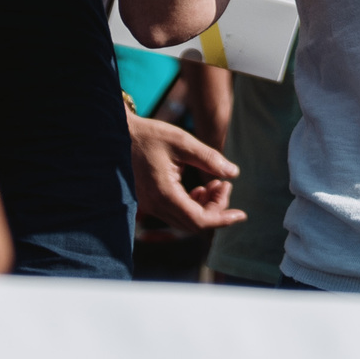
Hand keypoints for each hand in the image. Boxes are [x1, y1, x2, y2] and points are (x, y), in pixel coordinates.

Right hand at [129, 111, 245, 230]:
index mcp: (164, 194)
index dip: (222, 219)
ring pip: (185, 220)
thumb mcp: (182, 141)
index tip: (241, 214)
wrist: (119, 134)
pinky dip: (192, 205)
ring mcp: (150, 206)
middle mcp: (155, 206)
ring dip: (205, 207)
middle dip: (216, 208)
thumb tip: (233, 173)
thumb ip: (209, 158)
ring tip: (215, 183)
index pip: (199, 221)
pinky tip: (199, 188)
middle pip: (194, 224)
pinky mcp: (150, 201)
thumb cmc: (149, 136)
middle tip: (225, 185)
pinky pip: (176, 213)